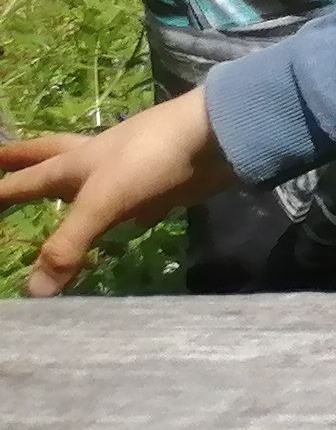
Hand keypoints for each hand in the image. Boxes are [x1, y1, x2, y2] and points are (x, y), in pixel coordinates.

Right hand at [0, 92, 233, 294]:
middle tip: (1, 159)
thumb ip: (69, 244)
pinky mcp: (159, 188)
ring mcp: (130, 174)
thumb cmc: (152, 158)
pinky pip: (130, 205)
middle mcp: (98, 163)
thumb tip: (34, 293)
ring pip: (91, 185)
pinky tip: (125, 224)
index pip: (26, 179)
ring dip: (72, 191)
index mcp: (76, 163)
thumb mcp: (103, 200)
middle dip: (24, 161)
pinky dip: (120, 214)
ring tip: (57, 200)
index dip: (2, 189)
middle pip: (52, 159)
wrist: (220, 137)